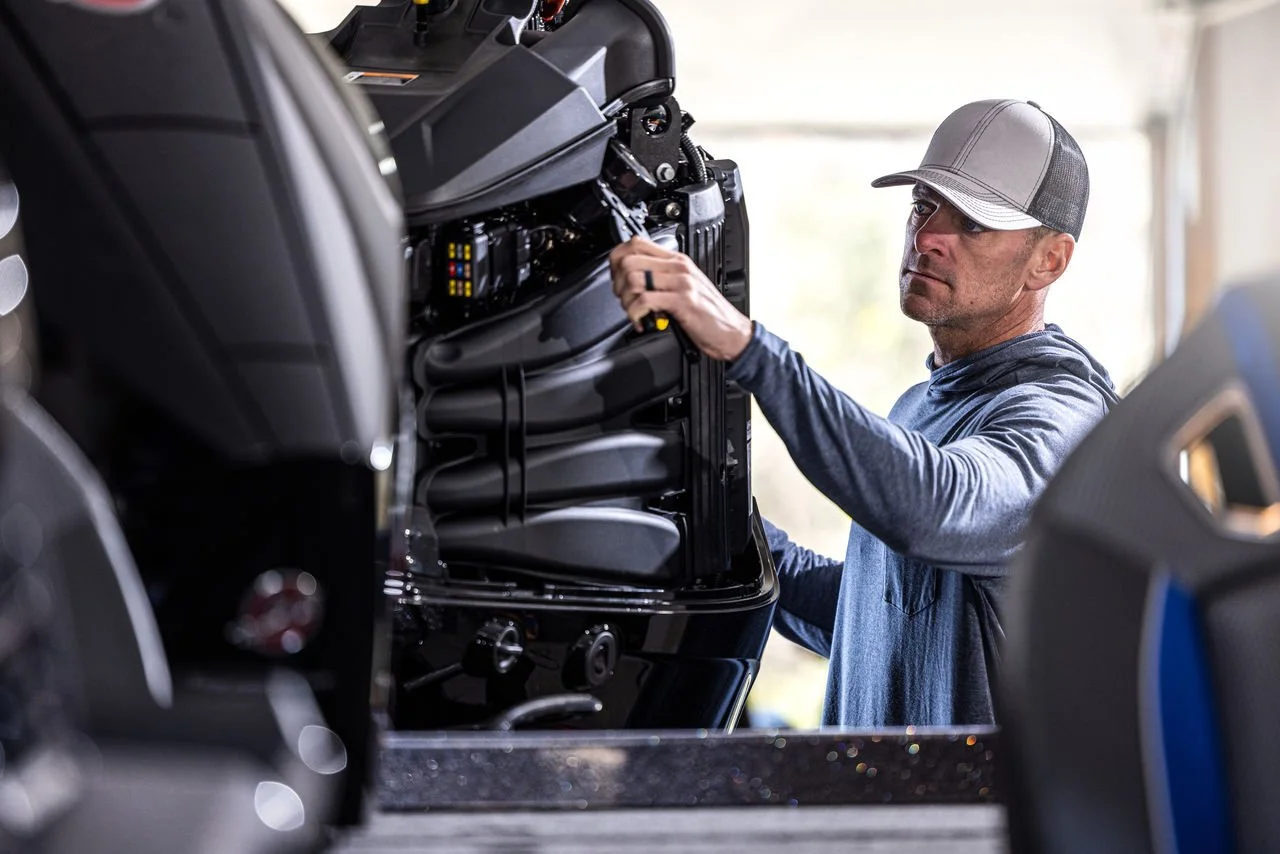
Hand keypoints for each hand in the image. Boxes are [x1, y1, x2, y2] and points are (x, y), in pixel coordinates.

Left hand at [608, 236, 753, 361]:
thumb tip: (632, 277)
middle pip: (629, 260)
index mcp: (677, 260)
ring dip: (626, 300)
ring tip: (633, 312)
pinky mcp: (682, 301)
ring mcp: (681, 283)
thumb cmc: (708, 314)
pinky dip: (635, 313)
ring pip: (634, 279)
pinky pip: (645, 299)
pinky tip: (642, 321)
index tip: (617, 277)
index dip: (618, 259)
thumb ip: (662, 278)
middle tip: (624, 298)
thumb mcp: (684, 287)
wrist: (732, 333)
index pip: (636, 243)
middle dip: (618, 283)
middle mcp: (678, 268)